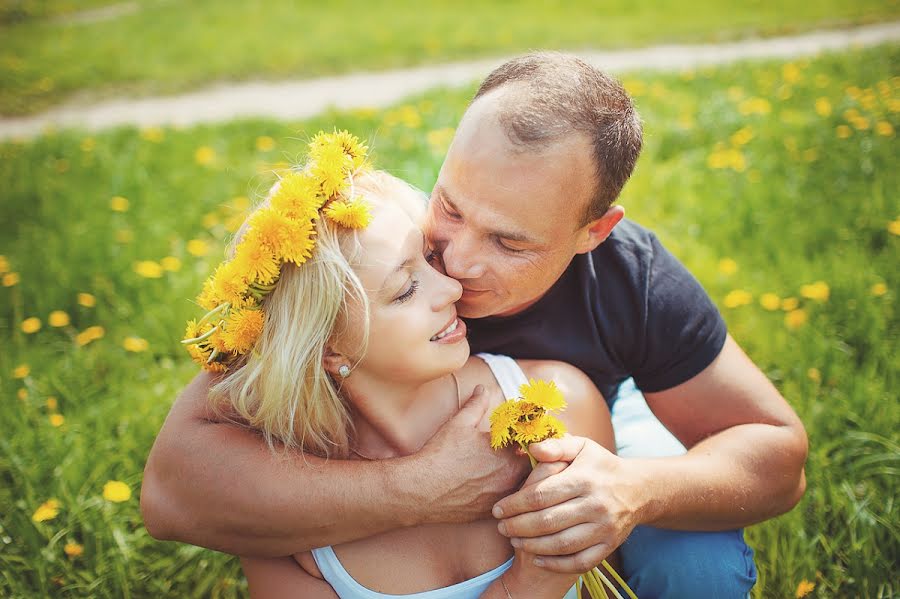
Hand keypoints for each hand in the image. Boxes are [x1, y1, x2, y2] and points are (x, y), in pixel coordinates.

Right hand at [412, 386, 529, 524]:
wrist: (421, 489)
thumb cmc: (441, 455)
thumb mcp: (460, 423)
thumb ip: (476, 404)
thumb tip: (482, 388)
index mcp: (509, 453)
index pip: (534, 443)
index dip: (530, 437)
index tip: (526, 434)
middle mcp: (511, 477)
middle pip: (534, 467)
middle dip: (530, 458)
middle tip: (522, 452)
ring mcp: (503, 497)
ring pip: (524, 487)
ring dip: (520, 477)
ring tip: (507, 470)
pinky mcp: (492, 512)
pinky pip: (510, 503)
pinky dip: (508, 495)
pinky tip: (494, 487)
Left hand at [493, 435, 641, 573]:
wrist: (638, 489)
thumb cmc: (599, 465)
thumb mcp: (581, 447)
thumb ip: (555, 445)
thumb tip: (532, 448)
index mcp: (585, 479)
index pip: (541, 495)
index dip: (515, 504)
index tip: (497, 508)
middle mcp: (596, 505)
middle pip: (548, 521)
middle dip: (518, 526)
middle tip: (500, 526)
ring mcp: (604, 529)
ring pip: (561, 544)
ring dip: (531, 545)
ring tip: (513, 539)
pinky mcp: (609, 546)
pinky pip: (580, 562)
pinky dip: (556, 563)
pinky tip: (536, 557)